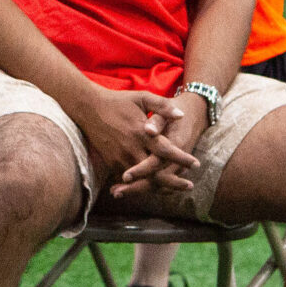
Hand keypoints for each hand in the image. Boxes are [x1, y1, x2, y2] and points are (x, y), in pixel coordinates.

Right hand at [70, 85, 196, 187]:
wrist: (88, 108)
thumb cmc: (119, 101)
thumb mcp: (142, 97)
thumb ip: (162, 106)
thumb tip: (182, 115)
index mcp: (141, 132)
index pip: (166, 150)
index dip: (182, 159)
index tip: (196, 164)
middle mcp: (131, 148)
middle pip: (155, 172)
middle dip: (173, 182)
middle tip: (190, 186)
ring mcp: (120, 158)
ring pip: (142, 179)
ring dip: (159, 186)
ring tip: (175, 190)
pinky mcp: (112, 163)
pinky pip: (130, 179)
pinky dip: (143, 184)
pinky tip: (156, 187)